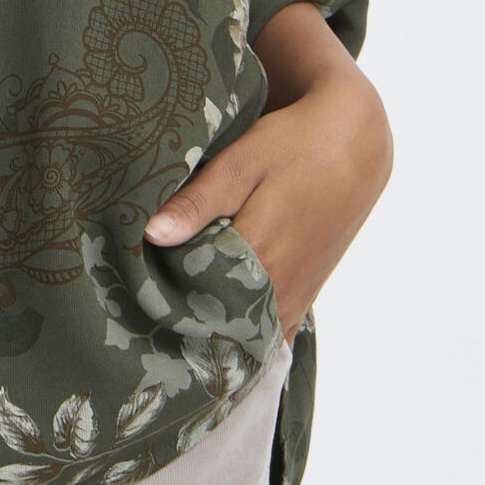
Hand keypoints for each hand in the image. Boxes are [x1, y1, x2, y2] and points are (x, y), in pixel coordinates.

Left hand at [143, 2, 392, 341]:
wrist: (354, 145)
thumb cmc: (293, 146)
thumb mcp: (242, 162)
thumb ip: (198, 201)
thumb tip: (151, 234)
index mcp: (260, 254)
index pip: (199, 302)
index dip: (162, 308)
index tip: (130, 309)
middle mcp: (281, 287)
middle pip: (221, 325)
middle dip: (183, 327)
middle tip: (140, 325)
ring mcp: (296, 297)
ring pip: (247, 336)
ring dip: (213, 335)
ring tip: (169, 331)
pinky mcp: (306, 296)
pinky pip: (272, 335)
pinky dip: (244, 340)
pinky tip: (214, 335)